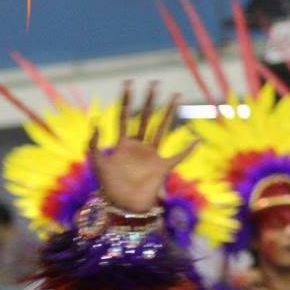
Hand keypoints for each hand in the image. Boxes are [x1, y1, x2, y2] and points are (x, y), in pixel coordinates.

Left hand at [90, 82, 194, 213]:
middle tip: (155, 82)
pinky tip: (197, 141)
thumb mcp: (95, 164)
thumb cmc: (108, 188)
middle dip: (150, 99)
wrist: (123, 207)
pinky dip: (189, 150)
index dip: (126, 99)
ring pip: (162, 128)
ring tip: (176, 96)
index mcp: (123, 144)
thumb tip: (96, 121)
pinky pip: (178, 156)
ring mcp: (151, 155)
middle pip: (146, 117)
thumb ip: (92, 144)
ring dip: (169, 112)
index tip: (128, 82)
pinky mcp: (162, 167)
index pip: (124, 116)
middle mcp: (139, 146)